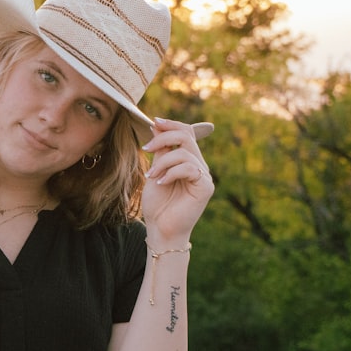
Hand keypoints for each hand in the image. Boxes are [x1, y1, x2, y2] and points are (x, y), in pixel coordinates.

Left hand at [140, 118, 213, 243]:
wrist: (160, 229)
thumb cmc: (157, 204)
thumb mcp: (155, 171)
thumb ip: (159, 151)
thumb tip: (157, 125)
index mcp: (188, 160)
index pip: (186, 133)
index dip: (171, 124)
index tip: (154, 121)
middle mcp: (199, 165)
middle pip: (186, 136)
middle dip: (163, 138)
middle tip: (145, 148)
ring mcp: (204, 176)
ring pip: (184, 153)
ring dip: (162, 162)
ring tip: (151, 176)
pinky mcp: (205, 186)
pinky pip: (189, 168)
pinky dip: (171, 173)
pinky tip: (161, 183)